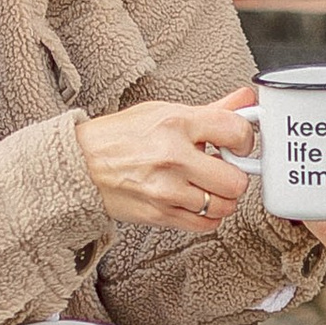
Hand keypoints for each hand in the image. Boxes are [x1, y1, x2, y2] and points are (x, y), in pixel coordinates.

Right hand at [76, 86, 257, 235]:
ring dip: (221, 197)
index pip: (236, 132)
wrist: (80, 165)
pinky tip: (195, 200)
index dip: (245, 139)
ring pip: (224, 206)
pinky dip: (207, 216)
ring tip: (206, 184)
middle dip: (234, 174)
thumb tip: (246, 99)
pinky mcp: (159, 214)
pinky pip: (205, 225)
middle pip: (236, 180)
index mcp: (176, 123)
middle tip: (223, 167)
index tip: (238, 143)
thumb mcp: (164, 112)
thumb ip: (212, 111)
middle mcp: (172, 157)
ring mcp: (166, 189)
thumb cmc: (120, 136)